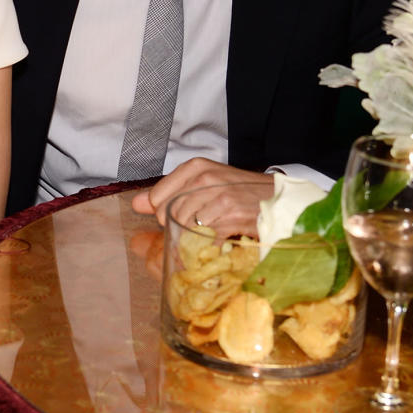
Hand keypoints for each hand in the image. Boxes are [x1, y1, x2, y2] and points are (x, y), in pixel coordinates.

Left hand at [132, 159, 273, 231]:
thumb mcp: (202, 184)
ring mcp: (218, 196)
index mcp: (195, 167)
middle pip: (168, 215)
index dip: (163, 212)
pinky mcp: (230, 214)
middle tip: (197, 226)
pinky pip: (203, 237)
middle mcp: (205, 178)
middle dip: (178, 227)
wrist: (276, 198)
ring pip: (184, 227)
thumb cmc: (237, 191)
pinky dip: (205, 245)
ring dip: (193, 237)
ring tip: (208, 232)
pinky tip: (215, 240)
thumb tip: (136, 204)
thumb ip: (167, 193)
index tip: (180, 214)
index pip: (156, 197)